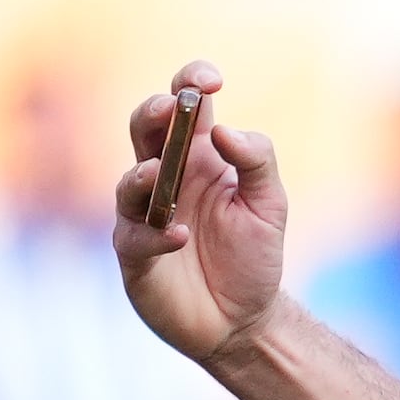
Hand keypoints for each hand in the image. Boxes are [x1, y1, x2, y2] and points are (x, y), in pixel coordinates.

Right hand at [113, 65, 286, 367]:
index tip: (210, 80)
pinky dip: (157, 235)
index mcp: (199, 160)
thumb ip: (258, 163)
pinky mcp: (136, 255)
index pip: (187, 109)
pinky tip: (180, 236)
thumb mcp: (270, 207)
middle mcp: (165, 179)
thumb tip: (228, 132)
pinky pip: (137, 238)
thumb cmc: (252, 257)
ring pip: (130, 182)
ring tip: (161, 170)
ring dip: (144, 174)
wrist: (243, 320)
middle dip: (154, 114)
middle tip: (173, 107)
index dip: (190, 84)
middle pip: (145, 132)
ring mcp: (144, 215)